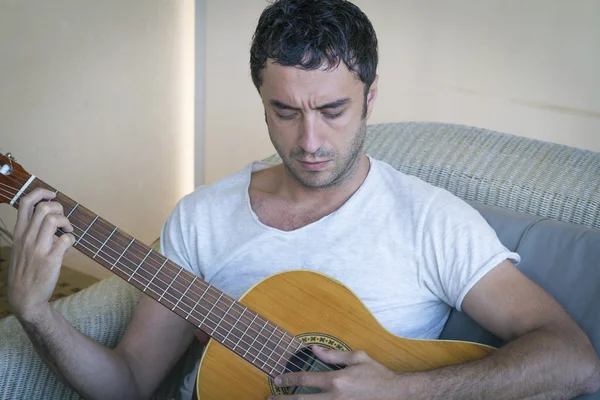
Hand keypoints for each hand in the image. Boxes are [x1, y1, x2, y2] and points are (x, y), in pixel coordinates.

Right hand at [7, 188, 74, 321]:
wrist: (25, 299)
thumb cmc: (25, 271)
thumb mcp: (20, 248)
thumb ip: (30, 232)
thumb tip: (48, 217)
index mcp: (19, 233)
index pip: (25, 202)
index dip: (41, 193)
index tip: (52, 195)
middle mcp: (27, 238)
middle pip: (44, 208)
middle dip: (59, 208)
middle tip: (63, 222)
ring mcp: (38, 248)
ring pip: (54, 220)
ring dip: (67, 222)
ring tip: (67, 232)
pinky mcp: (51, 259)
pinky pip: (67, 239)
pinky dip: (72, 239)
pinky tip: (68, 246)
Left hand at [268, 346, 407, 399]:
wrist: (394, 393)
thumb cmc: (376, 373)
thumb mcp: (357, 357)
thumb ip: (333, 354)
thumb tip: (314, 349)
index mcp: (336, 380)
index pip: (305, 378)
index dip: (289, 379)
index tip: (278, 380)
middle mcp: (335, 397)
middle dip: (284, 399)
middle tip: (271, 397)